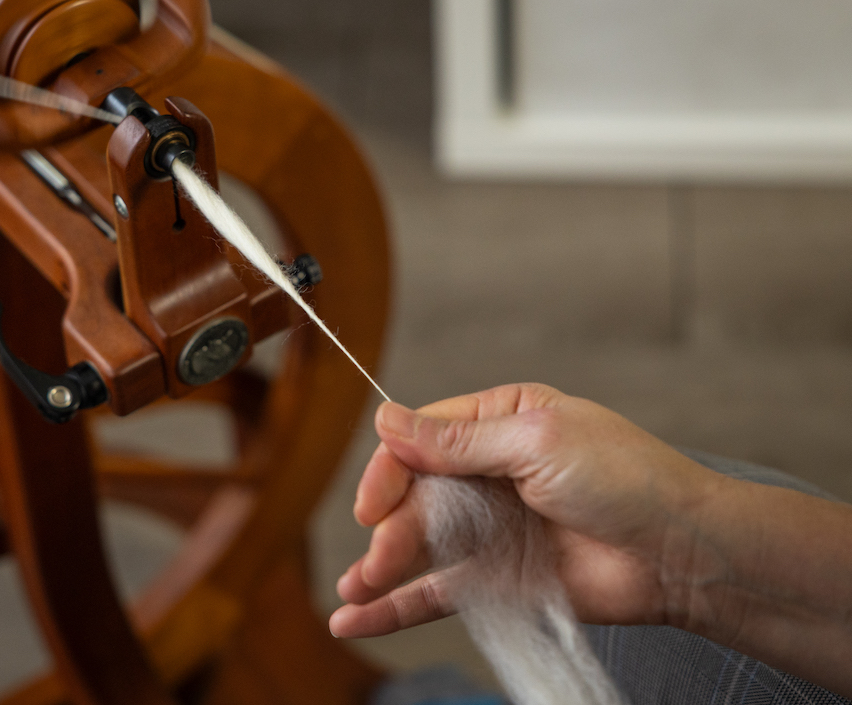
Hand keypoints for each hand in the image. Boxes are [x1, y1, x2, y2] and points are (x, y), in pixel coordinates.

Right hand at [329, 383, 724, 638]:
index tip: (375, 502)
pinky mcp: (499, 580)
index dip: (391, 469)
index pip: (422, 438)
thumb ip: (457, 440)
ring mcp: (493, 529)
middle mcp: (489, 472)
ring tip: (352, 593)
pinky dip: (398, 606)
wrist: (683, 555)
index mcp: (500, 421)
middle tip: (379, 558)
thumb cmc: (629, 480)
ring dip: (381, 567)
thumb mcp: (537, 441)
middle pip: (415, 496)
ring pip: (419, 546)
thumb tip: (388, 419)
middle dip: (390, 528)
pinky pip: (438, 592)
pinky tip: (359, 615)